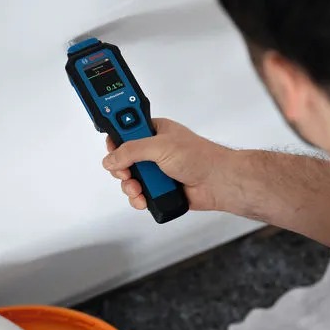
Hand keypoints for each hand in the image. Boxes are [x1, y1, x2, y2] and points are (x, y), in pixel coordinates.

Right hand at [101, 118, 230, 210]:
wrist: (218, 183)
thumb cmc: (200, 157)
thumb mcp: (160, 146)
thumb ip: (131, 150)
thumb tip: (111, 158)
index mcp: (154, 131)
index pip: (125, 131)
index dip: (116, 140)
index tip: (111, 149)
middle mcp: (153, 149)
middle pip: (122, 158)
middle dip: (121, 168)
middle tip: (126, 172)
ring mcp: (155, 170)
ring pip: (129, 179)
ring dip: (130, 186)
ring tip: (138, 189)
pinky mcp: (158, 188)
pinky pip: (138, 194)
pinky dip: (138, 198)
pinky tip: (144, 199)